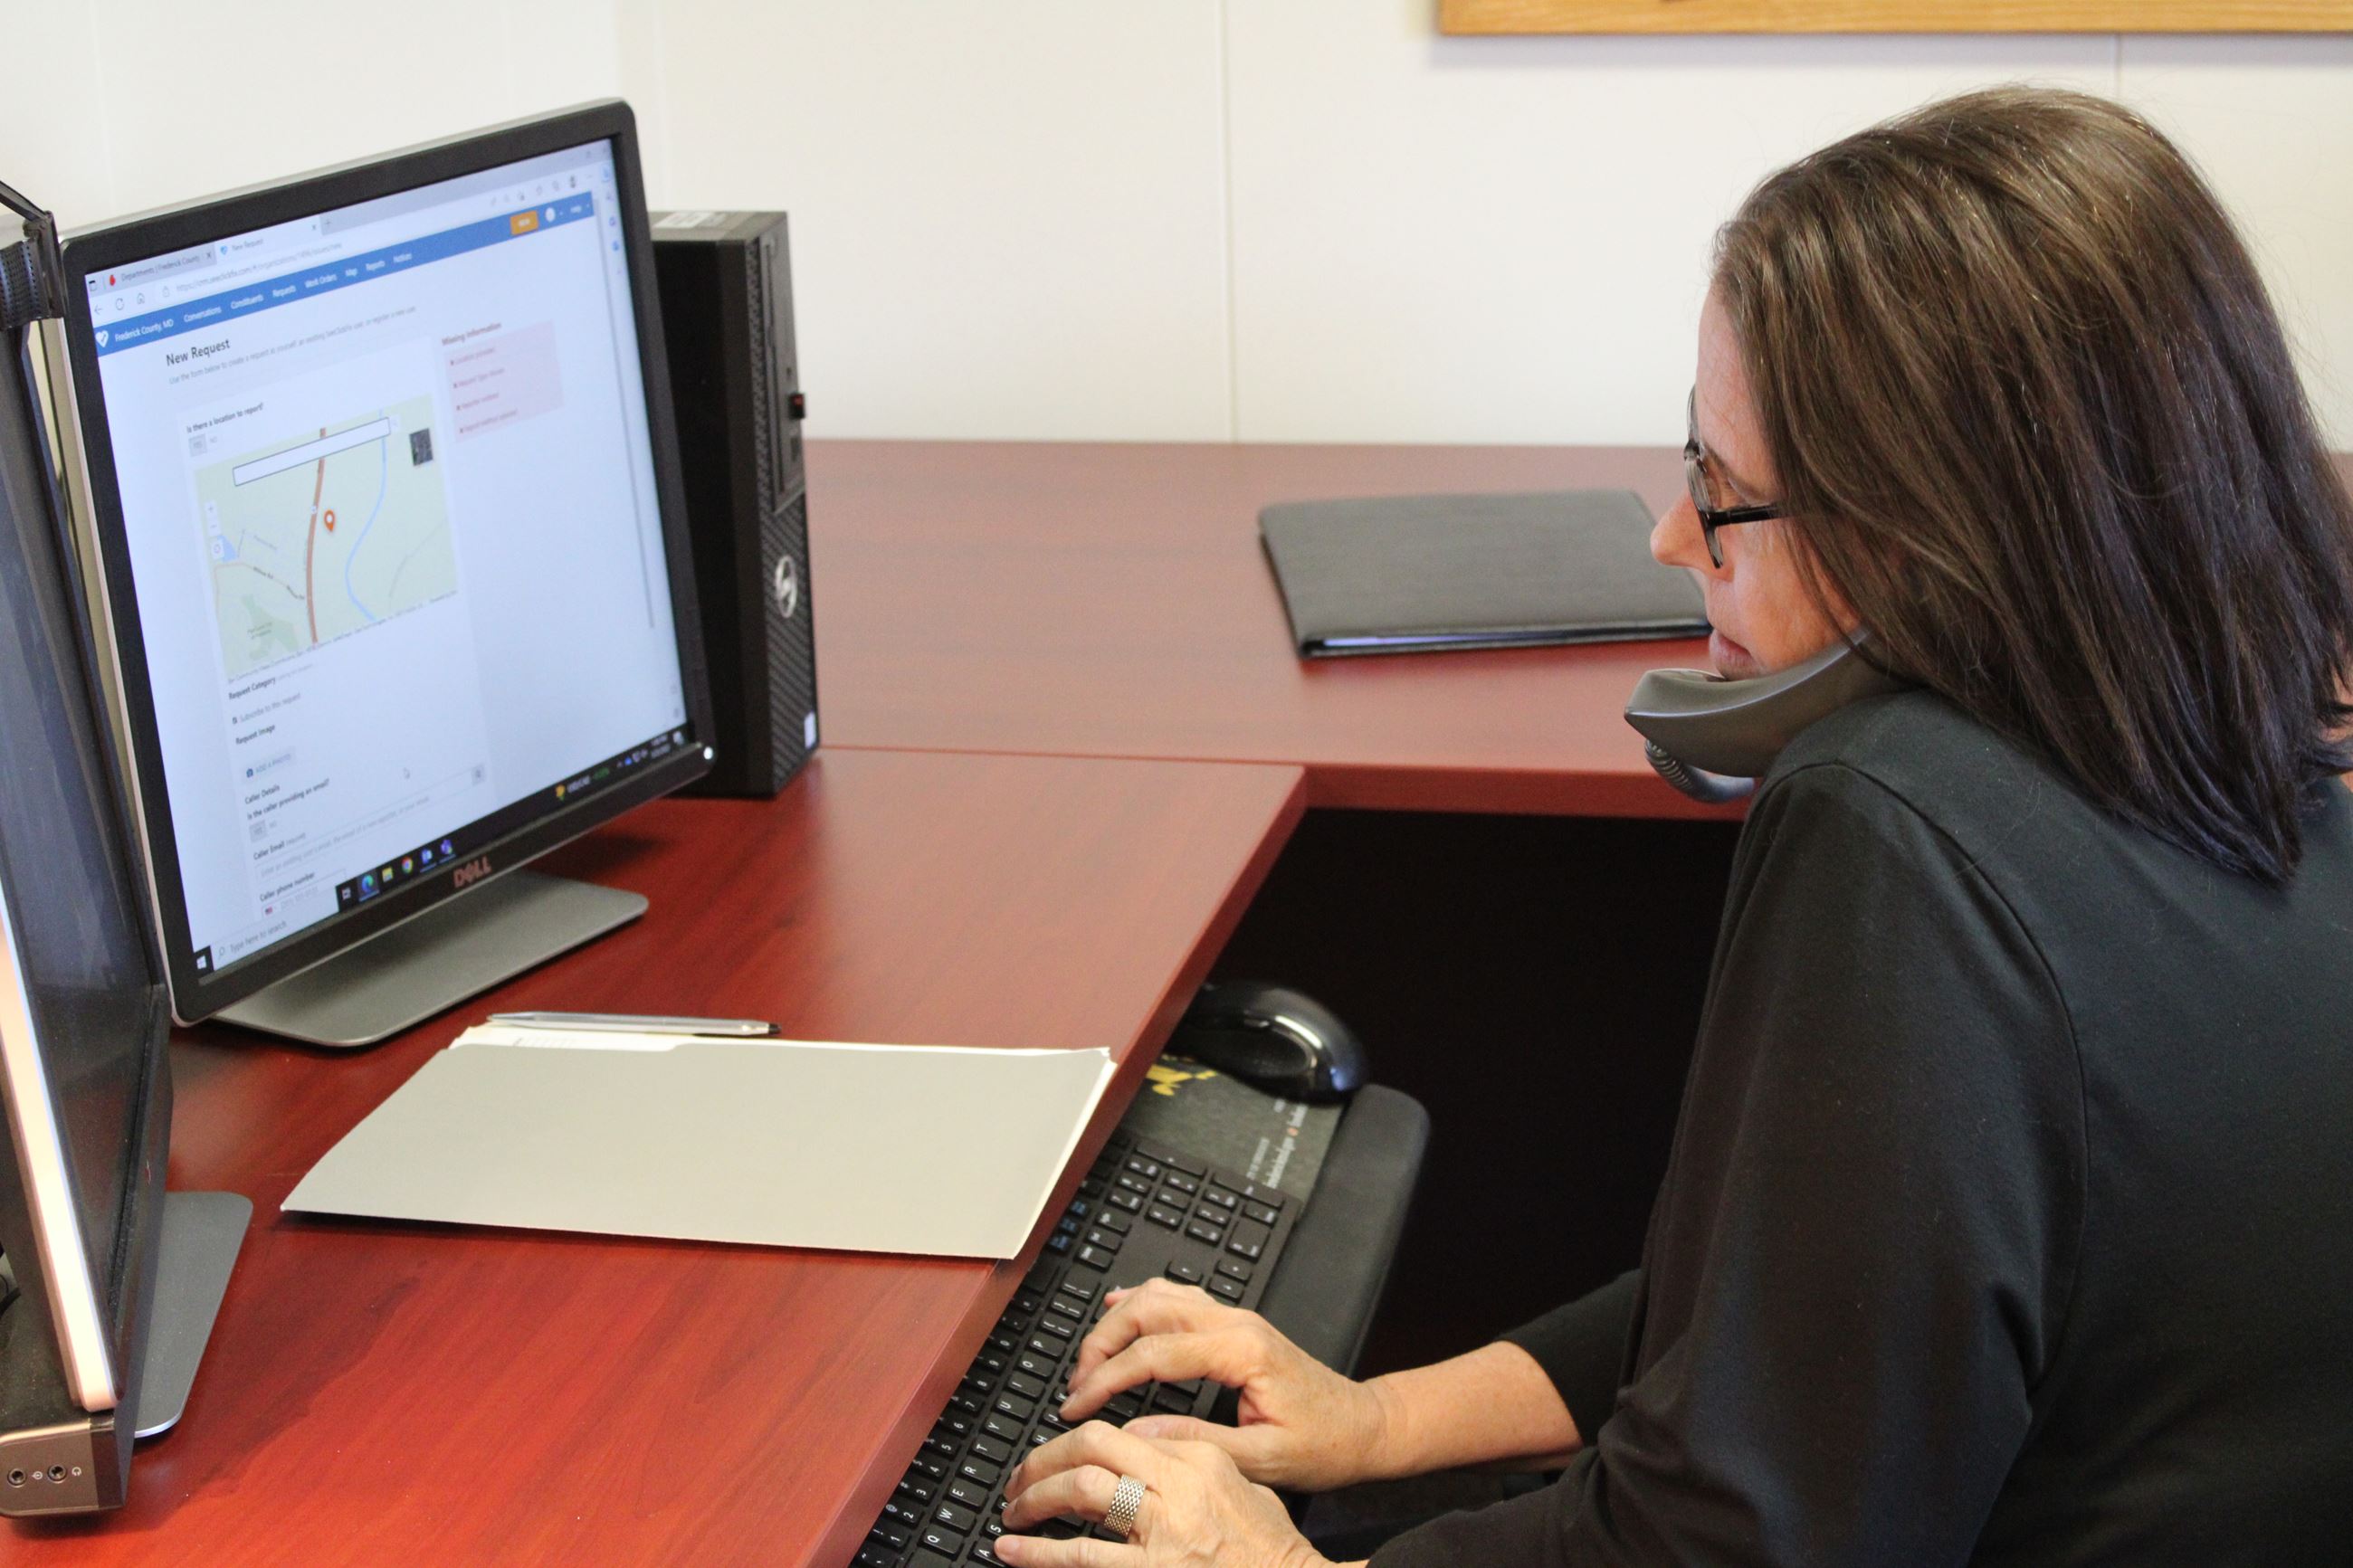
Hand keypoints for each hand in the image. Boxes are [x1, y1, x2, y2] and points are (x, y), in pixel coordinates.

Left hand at [997, 1418, 1333, 1567]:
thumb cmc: (1270, 1549)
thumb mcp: (1241, 1485)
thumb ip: (1190, 1457)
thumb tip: (1138, 1443)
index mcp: (1198, 1458)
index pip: (1120, 1433)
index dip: (1075, 1442)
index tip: (1056, 1457)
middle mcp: (1178, 1485)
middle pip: (1092, 1448)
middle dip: (1044, 1459)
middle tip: (1019, 1478)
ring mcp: (1163, 1531)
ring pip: (1082, 1490)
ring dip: (1035, 1498)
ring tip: (1011, 1511)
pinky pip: (1083, 1556)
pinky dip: (1040, 1552)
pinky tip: (1013, 1551)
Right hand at [1059, 1279, 1391, 1491]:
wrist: (1362, 1427)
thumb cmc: (1324, 1443)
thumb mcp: (1263, 1460)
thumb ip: (1197, 1443)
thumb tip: (1137, 1431)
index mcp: (1242, 1352)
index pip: (1153, 1354)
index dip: (1105, 1379)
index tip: (1077, 1403)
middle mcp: (1237, 1324)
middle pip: (1147, 1311)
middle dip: (1100, 1344)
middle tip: (1075, 1385)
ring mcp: (1236, 1318)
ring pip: (1159, 1295)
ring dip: (1116, 1322)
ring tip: (1088, 1360)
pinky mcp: (1235, 1324)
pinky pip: (1179, 1296)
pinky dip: (1141, 1302)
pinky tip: (1120, 1310)